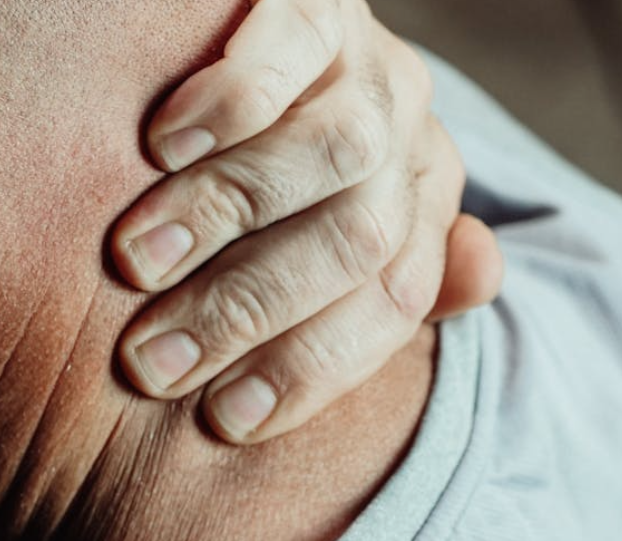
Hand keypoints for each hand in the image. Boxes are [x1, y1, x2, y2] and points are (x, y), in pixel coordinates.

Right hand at [114, 0, 503, 443]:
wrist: (233, 30)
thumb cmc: (261, 158)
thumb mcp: (324, 220)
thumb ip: (384, 270)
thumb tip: (483, 277)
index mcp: (416, 201)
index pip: (392, 302)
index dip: (309, 369)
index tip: (222, 420)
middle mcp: (408, 133)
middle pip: (359, 240)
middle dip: (247, 311)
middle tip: (149, 361)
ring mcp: (367, 61)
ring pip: (337, 153)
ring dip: (226, 215)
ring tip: (137, 262)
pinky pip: (290, 48)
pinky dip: (230, 102)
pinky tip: (160, 144)